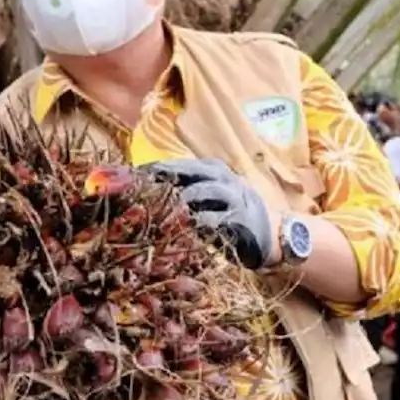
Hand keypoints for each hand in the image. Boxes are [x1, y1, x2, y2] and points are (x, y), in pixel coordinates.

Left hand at [144, 159, 275, 270]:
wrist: (270, 235)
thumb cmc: (230, 215)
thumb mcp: (208, 199)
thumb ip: (183, 193)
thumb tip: (143, 192)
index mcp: (212, 169)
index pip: (178, 164)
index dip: (153, 169)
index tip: (129, 176)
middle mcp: (223, 177)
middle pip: (188, 171)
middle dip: (162, 176)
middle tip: (139, 185)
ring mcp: (233, 197)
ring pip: (201, 191)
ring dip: (177, 200)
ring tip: (157, 207)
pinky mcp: (239, 219)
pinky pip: (213, 219)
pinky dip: (195, 224)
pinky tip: (180, 229)